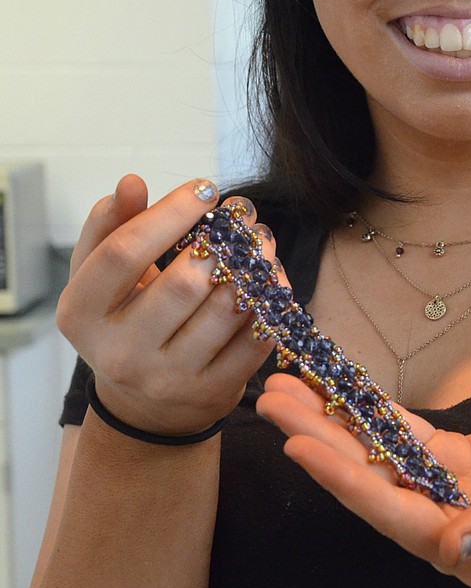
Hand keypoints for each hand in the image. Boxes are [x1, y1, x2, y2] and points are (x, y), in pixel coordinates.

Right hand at [57, 175, 276, 437]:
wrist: (146, 404)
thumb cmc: (123, 319)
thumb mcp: (100, 276)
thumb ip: (111, 227)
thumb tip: (131, 183)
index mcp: (82, 314)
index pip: (124, 253)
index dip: (169, 213)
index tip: (205, 188)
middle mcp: (121, 353)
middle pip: (182, 284)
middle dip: (222, 240)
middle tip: (243, 213)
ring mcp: (169, 379)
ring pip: (225, 310)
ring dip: (254, 265)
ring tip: (261, 239)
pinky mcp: (212, 393)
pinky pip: (255, 339)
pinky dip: (271, 302)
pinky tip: (272, 276)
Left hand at [257, 373, 470, 585]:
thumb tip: (451, 550)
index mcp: (460, 547)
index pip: (389, 511)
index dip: (342, 478)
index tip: (298, 444)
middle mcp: (438, 523)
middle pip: (366, 480)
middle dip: (317, 439)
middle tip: (269, 398)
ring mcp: (442, 493)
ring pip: (375, 456)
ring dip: (331, 422)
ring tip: (286, 387)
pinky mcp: (451, 465)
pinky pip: (403, 436)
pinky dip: (371, 412)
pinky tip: (338, 388)